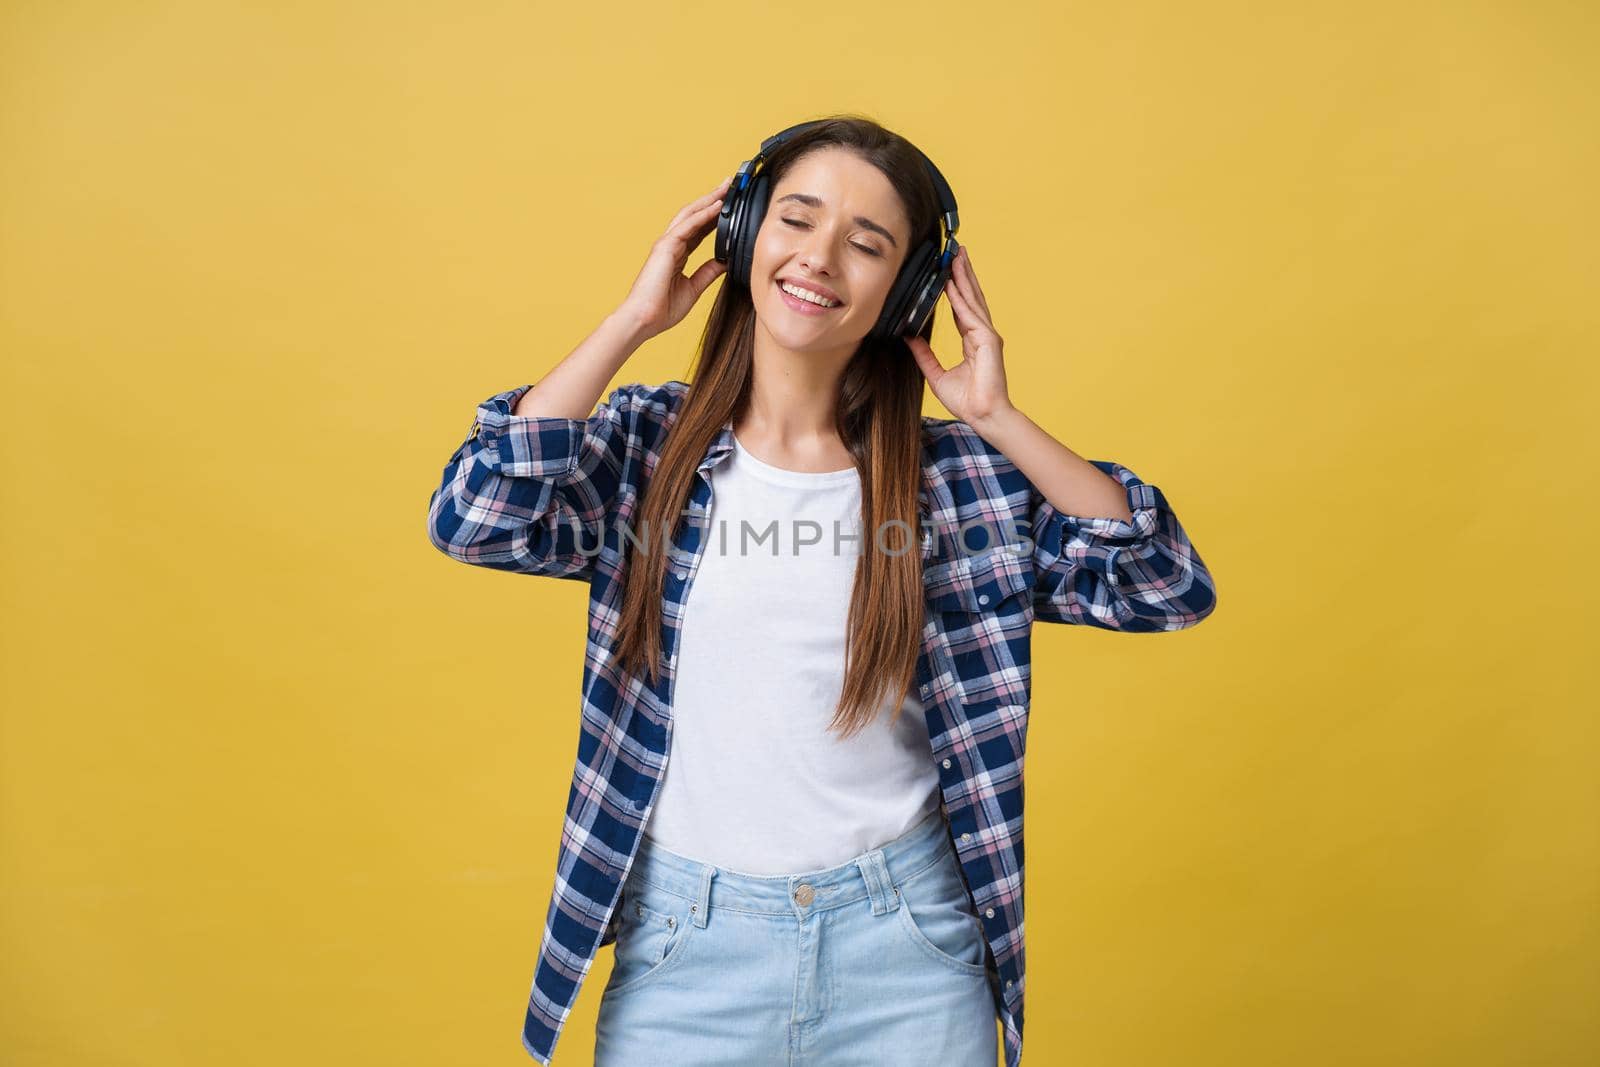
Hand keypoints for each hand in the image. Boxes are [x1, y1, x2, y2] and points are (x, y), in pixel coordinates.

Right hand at [616, 177, 731, 340]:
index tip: (731, 206)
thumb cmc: (662, 309)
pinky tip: (717, 206)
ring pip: (691, 215)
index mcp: (677, 255)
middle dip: (712, 199)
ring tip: (726, 187)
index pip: (699, 229)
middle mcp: (671, 245)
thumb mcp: (694, 288)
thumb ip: (708, 273)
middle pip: (695, 216)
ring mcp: (666, 244)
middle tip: (730, 185)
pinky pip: (688, 226)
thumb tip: (725, 261)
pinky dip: (703, 214)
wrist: (644, 320)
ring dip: (709, 200)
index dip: (714, 217)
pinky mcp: (665, 247)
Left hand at [906, 246, 1013, 426]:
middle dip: (962, 273)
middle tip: (954, 251)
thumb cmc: (968, 401)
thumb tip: (909, 337)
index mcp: (972, 340)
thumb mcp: (936, 375)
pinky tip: (953, 283)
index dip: (954, 288)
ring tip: (957, 256)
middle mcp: (981, 333)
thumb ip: (924, 355)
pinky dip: (961, 298)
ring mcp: (987, 335)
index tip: (946, 270)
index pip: (961, 308)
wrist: (984, 416)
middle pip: (970, 297)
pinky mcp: (988, 340)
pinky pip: (970, 314)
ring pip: (973, 300)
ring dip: (964, 277)